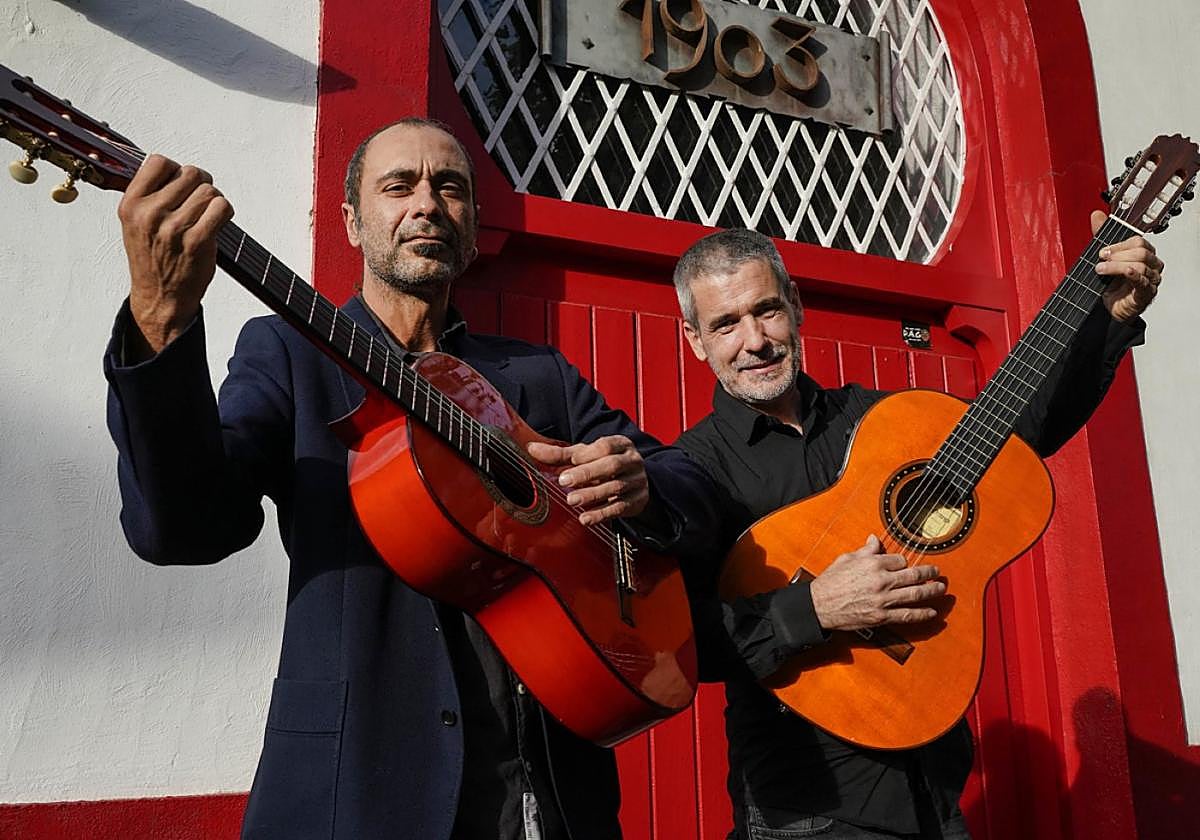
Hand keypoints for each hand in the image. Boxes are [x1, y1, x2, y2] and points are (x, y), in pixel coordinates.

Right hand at [117, 154, 234, 358]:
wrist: (160, 297)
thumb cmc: (152, 258)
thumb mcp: (136, 222)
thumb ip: (150, 194)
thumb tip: (173, 167)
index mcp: (131, 204)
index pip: (160, 162)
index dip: (177, 171)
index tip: (181, 186)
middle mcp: (149, 214)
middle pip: (191, 173)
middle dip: (201, 185)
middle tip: (199, 203)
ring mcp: (173, 228)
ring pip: (209, 190)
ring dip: (214, 201)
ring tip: (206, 216)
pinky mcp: (197, 242)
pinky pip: (222, 207)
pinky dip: (225, 212)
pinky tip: (216, 223)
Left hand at [526, 435, 648, 526]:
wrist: (634, 482)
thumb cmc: (605, 464)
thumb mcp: (585, 455)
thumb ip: (560, 454)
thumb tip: (532, 448)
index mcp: (620, 444)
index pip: (605, 446)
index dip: (588, 454)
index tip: (572, 460)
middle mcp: (631, 461)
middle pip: (611, 466)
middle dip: (588, 473)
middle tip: (565, 481)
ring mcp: (636, 481)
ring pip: (616, 488)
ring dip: (592, 495)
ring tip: (572, 500)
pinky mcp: (637, 501)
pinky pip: (620, 508)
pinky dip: (602, 514)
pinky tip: (586, 518)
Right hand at [808, 535, 945, 630]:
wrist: (819, 606)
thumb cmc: (830, 582)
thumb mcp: (846, 559)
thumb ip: (865, 550)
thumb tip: (875, 539)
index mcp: (872, 564)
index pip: (900, 560)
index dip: (905, 562)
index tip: (906, 565)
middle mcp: (881, 580)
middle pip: (913, 575)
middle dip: (929, 573)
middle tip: (937, 573)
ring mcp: (883, 599)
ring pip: (915, 594)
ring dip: (932, 591)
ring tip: (941, 589)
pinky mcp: (882, 616)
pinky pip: (907, 615)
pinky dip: (922, 614)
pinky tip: (931, 612)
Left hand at [1091, 210, 1163, 321]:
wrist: (1111, 307)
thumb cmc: (1112, 283)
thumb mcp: (1105, 257)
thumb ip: (1102, 236)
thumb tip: (1096, 215)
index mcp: (1144, 253)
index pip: (1138, 241)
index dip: (1119, 245)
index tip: (1102, 251)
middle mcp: (1151, 265)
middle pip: (1141, 252)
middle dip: (1117, 255)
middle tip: (1101, 259)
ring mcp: (1151, 279)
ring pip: (1140, 265)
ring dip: (1116, 266)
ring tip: (1101, 270)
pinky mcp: (1146, 293)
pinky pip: (1144, 281)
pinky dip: (1134, 275)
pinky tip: (1125, 272)